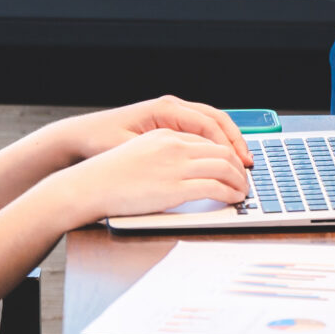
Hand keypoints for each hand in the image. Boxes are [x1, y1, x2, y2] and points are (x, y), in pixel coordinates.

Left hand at [48, 94, 254, 168]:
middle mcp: (172, 107)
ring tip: (242, 161)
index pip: (207, 123)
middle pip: (215, 119)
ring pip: (211, 123)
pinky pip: (201, 130)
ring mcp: (172, 114)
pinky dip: (216, 142)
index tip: (238, 163)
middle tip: (249, 163)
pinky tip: (222, 159)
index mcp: (165, 109)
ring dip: (228, 141)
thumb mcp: (129, 149)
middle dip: (235, 141)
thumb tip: (185, 164)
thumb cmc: (101, 141)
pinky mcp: (169, 124)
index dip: (226, 144)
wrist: (81, 136)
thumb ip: (156, 154)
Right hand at [55, 127, 252, 221]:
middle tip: (245, 177)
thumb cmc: (109, 174)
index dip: (226, 151)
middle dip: (239, 165)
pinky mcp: (176, 188)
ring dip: (239, 179)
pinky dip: (230, 192)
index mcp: (165, 134)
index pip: (207, 138)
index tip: (234, 163)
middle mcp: (174, 145)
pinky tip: (233, 198)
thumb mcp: (139, 152)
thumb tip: (183, 166)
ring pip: (224, 167)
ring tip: (243, 190)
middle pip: (222, 150)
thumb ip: (163, 154)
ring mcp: (176, 165)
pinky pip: (215, 187)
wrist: (89, 185)